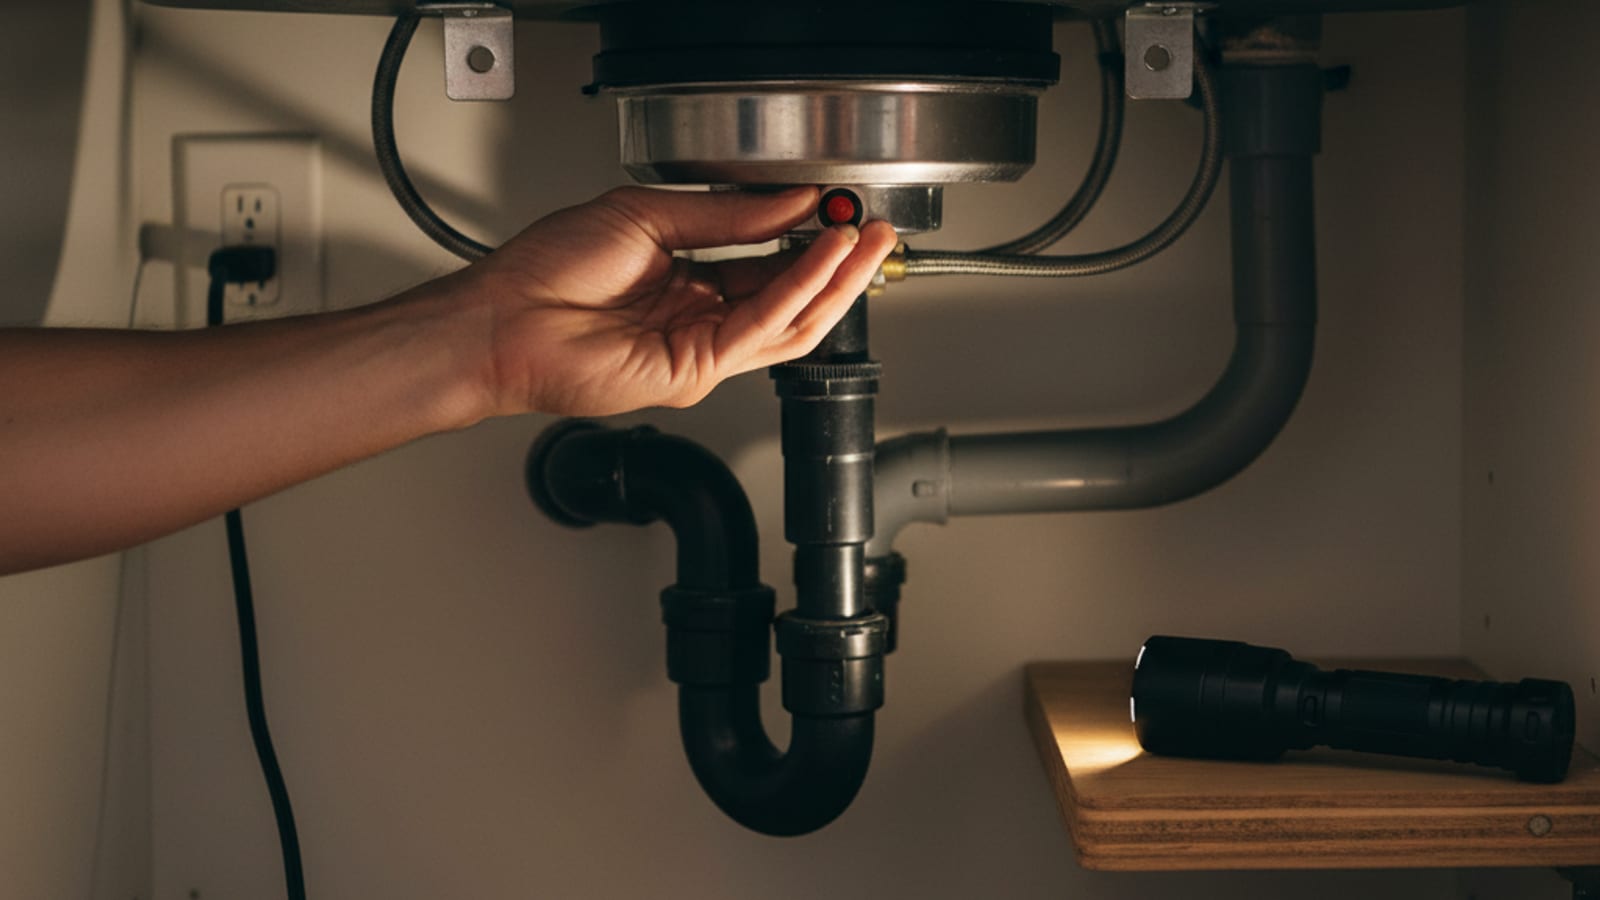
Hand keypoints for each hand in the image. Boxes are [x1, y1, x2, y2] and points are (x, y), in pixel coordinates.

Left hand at [455, 186, 898, 415]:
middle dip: (840, 263)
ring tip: (864, 240)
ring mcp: (701, 352)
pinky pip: (760, 328)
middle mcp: (701, 321)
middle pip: (792, 298)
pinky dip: (797, 290)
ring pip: (791, 321)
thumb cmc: (549, 271)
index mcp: (689, 283)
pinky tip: (819, 256)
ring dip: (833, 279)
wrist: (504, 318)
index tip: (840, 207)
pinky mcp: (694, 371)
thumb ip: (724, 217)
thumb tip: (790, 202)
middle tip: (875, 228)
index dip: (810, 238)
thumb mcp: (648, 218)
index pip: (769, 264)